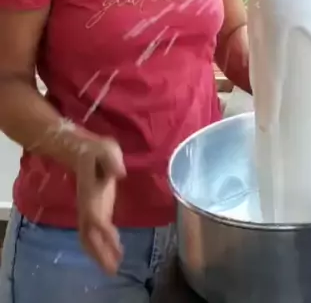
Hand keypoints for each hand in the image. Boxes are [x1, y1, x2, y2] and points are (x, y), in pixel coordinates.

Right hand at [75, 136, 125, 274]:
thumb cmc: (95, 151)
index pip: (96, 217)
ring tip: (114, 267)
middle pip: (89, 235)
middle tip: (113, 270)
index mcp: (90, 194)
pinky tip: (115, 250)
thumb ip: (112, 160)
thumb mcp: (106, 149)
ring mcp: (90, 209)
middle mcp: (87, 206)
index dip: (104, 232)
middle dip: (99, 253)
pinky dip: (102, 244)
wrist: (81, 151)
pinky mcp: (96, 209)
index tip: (116, 245)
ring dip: (99, 253)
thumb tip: (120, 172)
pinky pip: (94, 233)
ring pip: (89, 237)